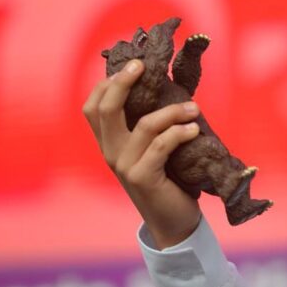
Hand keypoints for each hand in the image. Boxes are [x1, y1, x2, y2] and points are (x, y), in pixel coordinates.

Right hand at [82, 59, 202, 248]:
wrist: (173, 221)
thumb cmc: (170, 179)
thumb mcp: (156, 148)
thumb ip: (154, 124)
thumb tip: (171, 86)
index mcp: (110, 142)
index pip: (92, 106)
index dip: (107, 83)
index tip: (132, 65)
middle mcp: (110, 152)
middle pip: (105, 109)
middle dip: (123, 82)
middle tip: (144, 66)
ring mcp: (123, 166)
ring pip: (144, 125)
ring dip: (173, 112)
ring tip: (194, 108)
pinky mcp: (141, 177)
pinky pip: (161, 145)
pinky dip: (179, 133)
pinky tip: (194, 130)